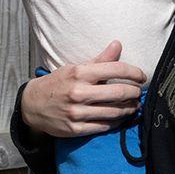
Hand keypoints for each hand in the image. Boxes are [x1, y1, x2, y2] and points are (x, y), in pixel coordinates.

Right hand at [21, 41, 144, 137]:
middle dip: (134, 93)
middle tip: (138, 92)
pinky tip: (119, 117)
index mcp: (79, 73)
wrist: (32, 105)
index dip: (134, 72)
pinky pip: (104, 126)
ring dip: (129, 109)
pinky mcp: (76, 129)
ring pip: (114, 112)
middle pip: (119, 92)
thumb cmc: (57, 83)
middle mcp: (78, 92)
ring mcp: (77, 112)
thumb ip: (99, 59)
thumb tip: (118, 44)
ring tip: (133, 105)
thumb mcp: (75, 68)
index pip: (115, 69)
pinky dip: (116, 122)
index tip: (141, 76)